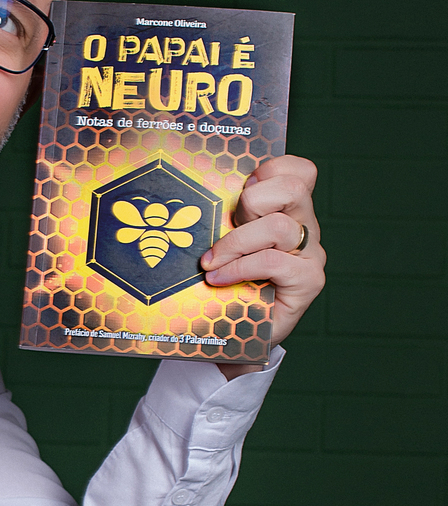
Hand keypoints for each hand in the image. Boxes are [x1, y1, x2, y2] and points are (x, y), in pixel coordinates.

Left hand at [200, 155, 325, 378]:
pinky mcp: (308, 280)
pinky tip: (217, 278)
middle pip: (293, 188)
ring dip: (236, 242)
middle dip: (252, 201)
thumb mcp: (224, 241)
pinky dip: (238, 268)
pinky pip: (271, 261)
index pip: (300, 170)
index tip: (242, 186)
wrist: (239, 337)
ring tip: (211, 262)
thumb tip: (193, 192)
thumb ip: (225, 216)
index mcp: (289, 210)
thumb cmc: (228, 284)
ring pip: (279, 226)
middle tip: (230, 223)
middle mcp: (306, 227)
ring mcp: (310, 254)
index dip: (272, 168)